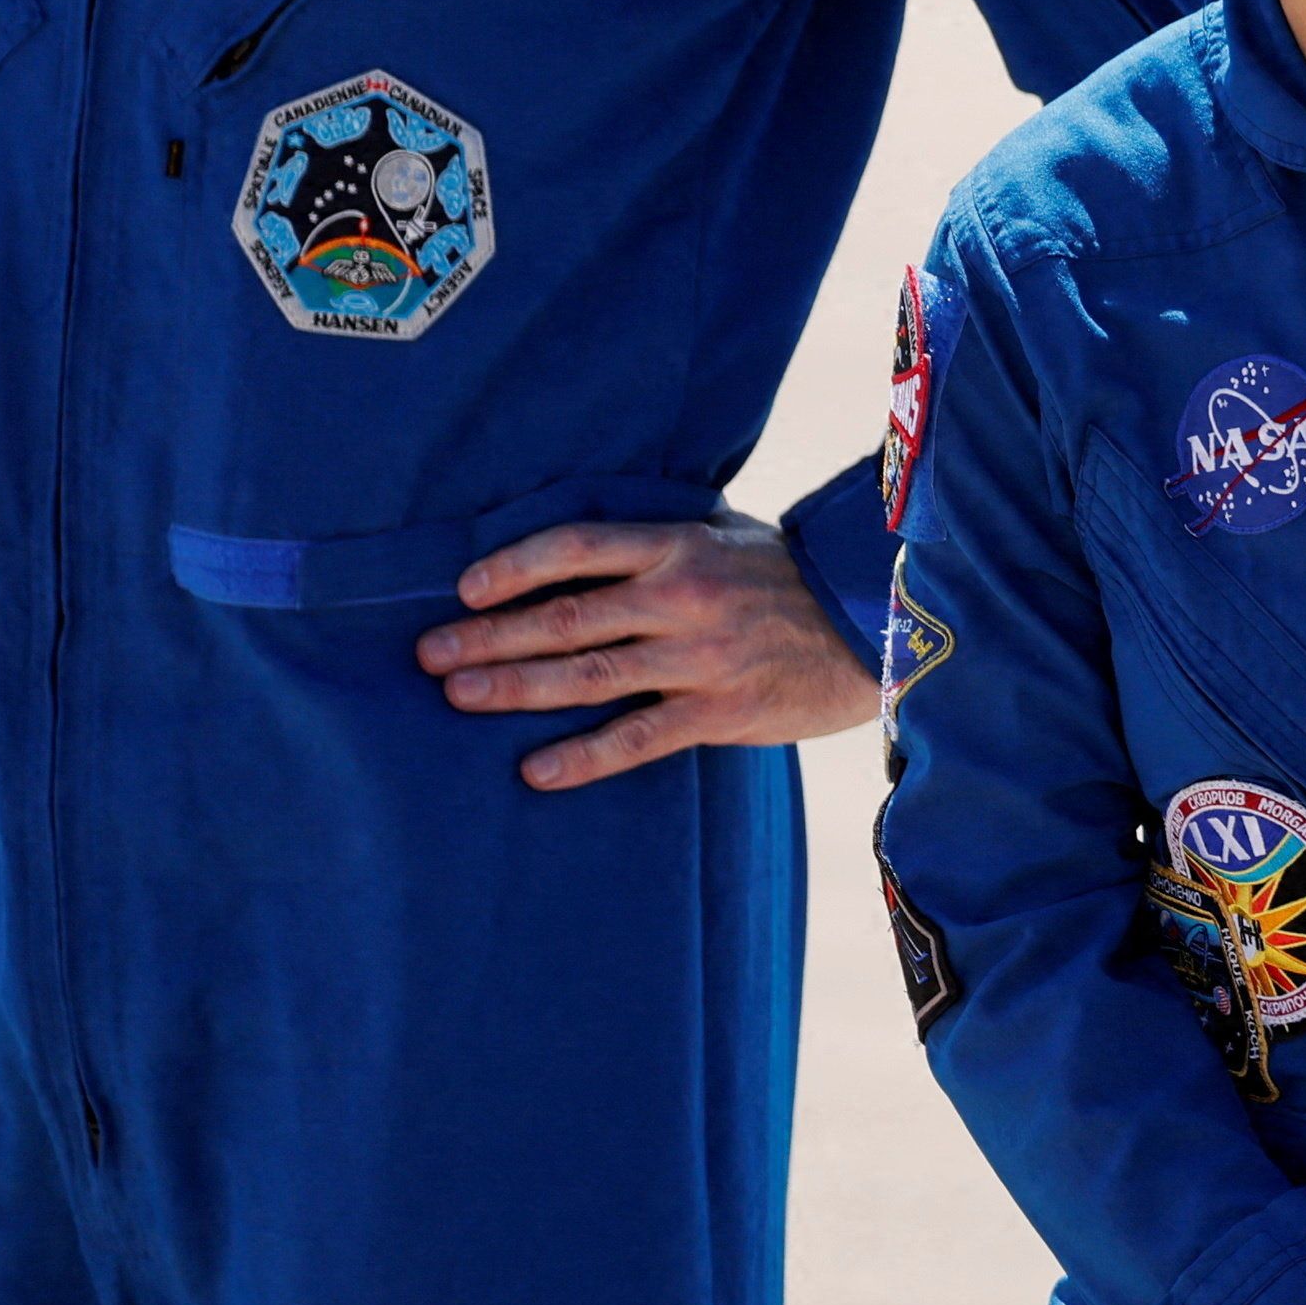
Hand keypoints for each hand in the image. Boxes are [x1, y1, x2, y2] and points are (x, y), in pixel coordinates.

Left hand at [417, 513, 877, 791]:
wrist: (876, 626)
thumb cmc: (790, 578)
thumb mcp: (728, 535)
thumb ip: (659, 542)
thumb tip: (575, 550)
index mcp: (680, 545)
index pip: (577, 548)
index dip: (514, 566)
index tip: (464, 588)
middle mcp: (684, 597)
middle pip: (566, 617)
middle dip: (489, 635)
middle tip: (429, 654)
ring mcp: (701, 657)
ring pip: (589, 677)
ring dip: (516, 687)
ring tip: (459, 697)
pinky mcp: (721, 712)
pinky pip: (638, 738)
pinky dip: (583, 756)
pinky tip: (535, 770)